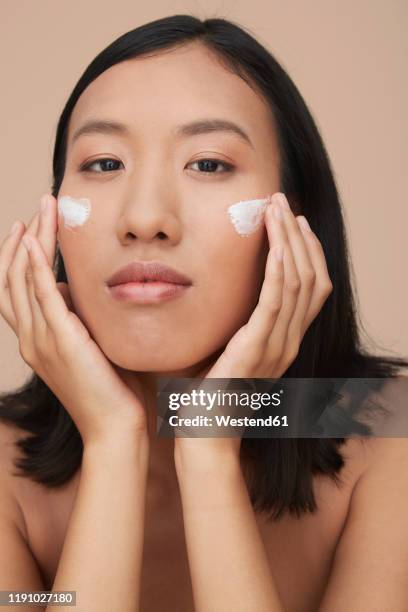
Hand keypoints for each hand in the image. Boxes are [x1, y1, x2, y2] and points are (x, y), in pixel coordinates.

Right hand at [0, 194, 147, 445]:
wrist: (115, 426)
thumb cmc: (111, 390)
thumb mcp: (90, 347)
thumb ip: (79, 320)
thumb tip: (75, 292)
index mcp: (37, 342)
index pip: (16, 290)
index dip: (18, 257)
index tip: (29, 228)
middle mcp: (31, 339)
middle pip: (13, 278)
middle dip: (23, 239)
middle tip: (37, 207)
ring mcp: (41, 341)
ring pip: (22, 280)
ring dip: (30, 241)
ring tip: (41, 210)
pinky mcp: (61, 341)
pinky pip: (40, 296)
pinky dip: (33, 266)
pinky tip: (34, 240)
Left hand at [175, 192, 332, 462]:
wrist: (203, 432)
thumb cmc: (207, 391)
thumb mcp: (227, 348)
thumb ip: (234, 321)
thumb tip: (218, 284)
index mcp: (284, 340)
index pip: (312, 287)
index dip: (307, 251)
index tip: (293, 221)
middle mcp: (289, 342)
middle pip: (311, 278)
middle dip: (299, 236)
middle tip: (284, 203)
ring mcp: (277, 347)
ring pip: (297, 283)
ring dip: (289, 242)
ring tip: (277, 210)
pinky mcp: (257, 349)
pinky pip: (276, 302)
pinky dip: (279, 269)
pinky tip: (275, 244)